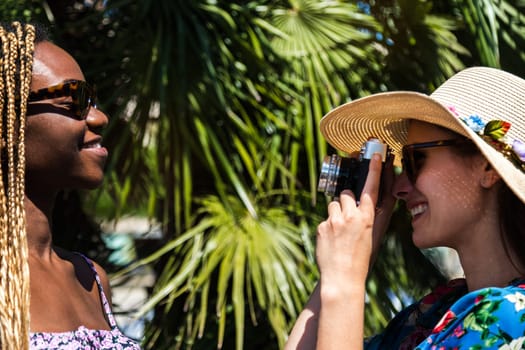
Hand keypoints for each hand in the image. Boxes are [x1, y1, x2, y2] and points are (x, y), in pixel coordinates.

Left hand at [315, 154, 387, 288]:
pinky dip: (327, 226)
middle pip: (345, 193)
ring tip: (339, 232)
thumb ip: (367, 217)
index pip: (371, 188)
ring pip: (333, 204)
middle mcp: (351, 216)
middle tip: (347, 217)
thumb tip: (363, 204)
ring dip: (336, 213)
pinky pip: (325, 219)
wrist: (342, 278)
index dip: (374, 170)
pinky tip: (331, 241)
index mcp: (367, 218)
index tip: (375, 154)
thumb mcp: (370, 236)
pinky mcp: (322, 227)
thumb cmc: (360, 259)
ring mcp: (334, 221)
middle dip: (345, 201)